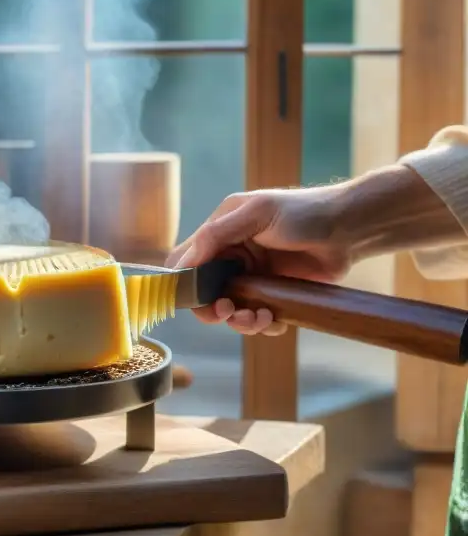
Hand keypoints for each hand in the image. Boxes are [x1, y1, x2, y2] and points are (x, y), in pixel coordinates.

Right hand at [165, 185, 351, 335]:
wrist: (351, 228)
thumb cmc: (304, 211)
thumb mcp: (257, 213)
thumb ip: (217, 234)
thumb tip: (183, 263)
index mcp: (221, 231)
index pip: (186, 261)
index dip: (185, 283)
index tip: (195, 299)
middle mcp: (233, 256)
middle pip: (205, 292)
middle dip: (214, 308)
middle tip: (229, 311)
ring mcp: (253, 276)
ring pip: (230, 309)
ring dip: (239, 320)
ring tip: (259, 318)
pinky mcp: (274, 294)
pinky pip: (257, 317)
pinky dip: (262, 324)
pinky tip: (275, 319)